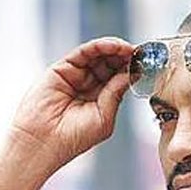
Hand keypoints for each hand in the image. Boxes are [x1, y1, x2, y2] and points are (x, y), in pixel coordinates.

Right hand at [8, 37, 134, 170]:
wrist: (42, 143)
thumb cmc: (73, 138)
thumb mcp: (104, 116)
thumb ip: (116, 93)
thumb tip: (132, 72)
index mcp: (100, 99)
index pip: (119, 78)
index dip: (132, 70)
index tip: (148, 63)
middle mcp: (88, 85)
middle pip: (110, 64)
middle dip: (126, 57)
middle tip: (142, 52)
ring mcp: (75, 76)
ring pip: (98, 55)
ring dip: (116, 49)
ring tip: (130, 48)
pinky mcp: (62, 68)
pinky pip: (83, 52)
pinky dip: (99, 46)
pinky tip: (114, 47)